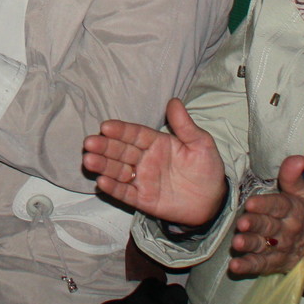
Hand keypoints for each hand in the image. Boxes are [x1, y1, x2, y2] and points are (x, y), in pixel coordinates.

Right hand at [84, 98, 228, 228]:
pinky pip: (125, 193)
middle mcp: (145, 159)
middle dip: (104, 146)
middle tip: (89, 143)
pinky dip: (113, 188)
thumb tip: (174, 101)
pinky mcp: (143, 199)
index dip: (120, 130)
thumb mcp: (201, 144)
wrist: (214, 202)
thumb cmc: (207, 169)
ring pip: (118, 171)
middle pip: (121, 151)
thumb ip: (185, 126)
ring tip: (89, 160)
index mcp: (157, 143)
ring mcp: (143, 180)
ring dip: (103, 165)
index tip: (105, 126)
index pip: (135, 134)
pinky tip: (101, 182)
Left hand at [228, 155, 303, 276]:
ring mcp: (279, 248)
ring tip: (237, 243)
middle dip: (255, 225)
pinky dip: (248, 267)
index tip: (250, 203)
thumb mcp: (301, 192)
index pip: (279, 206)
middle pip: (269, 226)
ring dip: (250, 245)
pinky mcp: (273, 263)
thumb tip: (300, 158)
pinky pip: (260, 265)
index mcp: (292, 210)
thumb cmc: (300, 211)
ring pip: (263, 246)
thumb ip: (293, 175)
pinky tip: (235, 266)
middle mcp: (286, 230)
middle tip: (241, 223)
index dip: (265, 205)